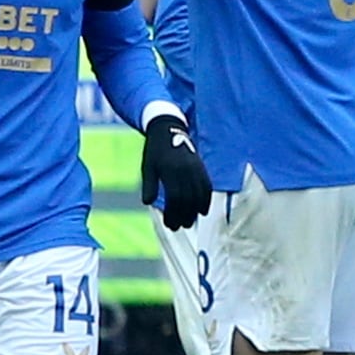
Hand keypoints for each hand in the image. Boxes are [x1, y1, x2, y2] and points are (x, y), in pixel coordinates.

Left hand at [141, 111, 213, 226]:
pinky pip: (207, 185)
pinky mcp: (201, 166)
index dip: (173, 214)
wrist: (168, 128)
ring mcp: (195, 167)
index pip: (175, 198)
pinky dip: (206, 199)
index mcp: (170, 170)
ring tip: (190, 222)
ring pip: (199, 194)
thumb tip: (148, 203)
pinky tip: (203, 210)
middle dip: (184, 216)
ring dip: (195, 211)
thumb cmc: (155, 150)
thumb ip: (149, 185)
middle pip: (188, 199)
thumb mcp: (147, 167)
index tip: (170, 224)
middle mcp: (185, 170)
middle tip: (179, 227)